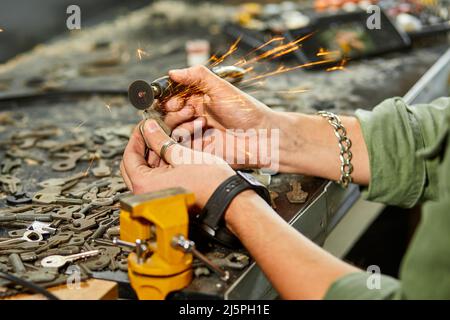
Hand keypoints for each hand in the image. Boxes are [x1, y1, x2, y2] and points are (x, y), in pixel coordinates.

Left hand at [120, 119, 235, 207]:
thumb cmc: (210, 183)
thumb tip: (148, 129)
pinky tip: (171, 155)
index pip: (129, 157)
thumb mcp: (181, 155)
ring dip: (154, 156)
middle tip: (152, 133)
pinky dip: (161, 166)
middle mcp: (146, 195)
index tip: (143, 127)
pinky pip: (156, 180)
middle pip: (134, 166)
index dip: (136, 138)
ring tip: (165, 141)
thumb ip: (160, 141)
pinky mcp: (166, 198)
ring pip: (146, 172)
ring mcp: (156, 198)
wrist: (227, 199)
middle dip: (143, 147)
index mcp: (144, 185)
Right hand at [161, 65, 280, 169]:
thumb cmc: (246, 111)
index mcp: (198, 98)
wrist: (261, 136)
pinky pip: (180, 144)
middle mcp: (194, 114)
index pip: (172, 95)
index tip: (172, 98)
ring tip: (200, 122)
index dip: (168, 96)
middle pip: (167, 113)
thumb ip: (197, 76)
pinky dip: (187, 138)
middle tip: (189, 110)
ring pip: (171, 129)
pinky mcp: (197, 149)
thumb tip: (173, 72)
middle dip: (174, 111)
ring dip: (181, 124)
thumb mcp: (221, 87)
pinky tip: (203, 134)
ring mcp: (195, 132)